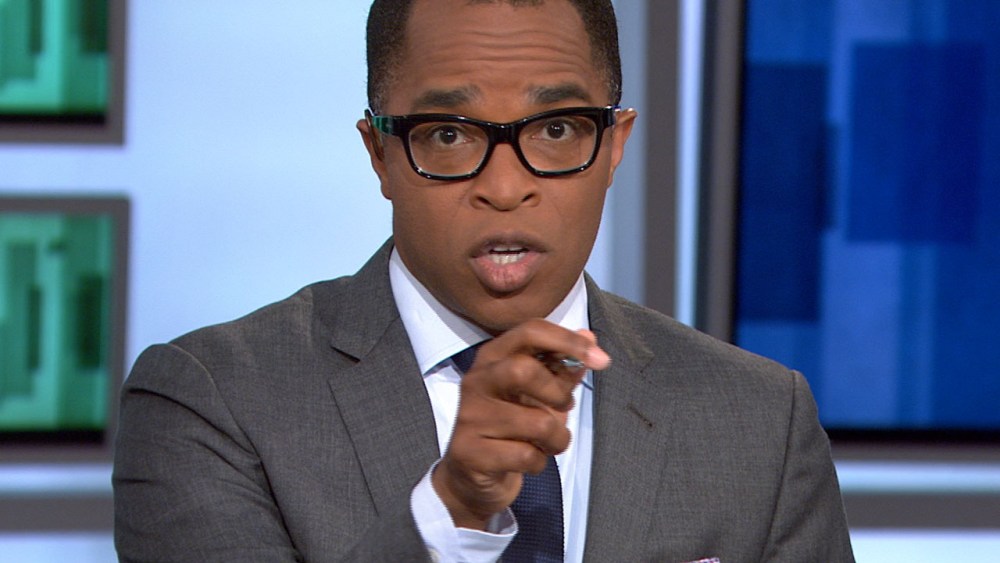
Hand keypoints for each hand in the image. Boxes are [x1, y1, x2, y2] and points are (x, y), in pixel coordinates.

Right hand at [431, 319, 609, 529]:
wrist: (471, 474)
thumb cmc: (511, 427)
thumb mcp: (539, 394)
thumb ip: (562, 367)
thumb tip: (589, 336)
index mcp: (493, 357)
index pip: (530, 332)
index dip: (569, 341)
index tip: (601, 360)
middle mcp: (477, 381)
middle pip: (523, 370)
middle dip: (558, 392)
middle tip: (566, 407)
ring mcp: (470, 417)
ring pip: (537, 423)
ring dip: (558, 438)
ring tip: (549, 442)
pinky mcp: (471, 452)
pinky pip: (527, 456)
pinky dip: (540, 462)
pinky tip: (528, 460)